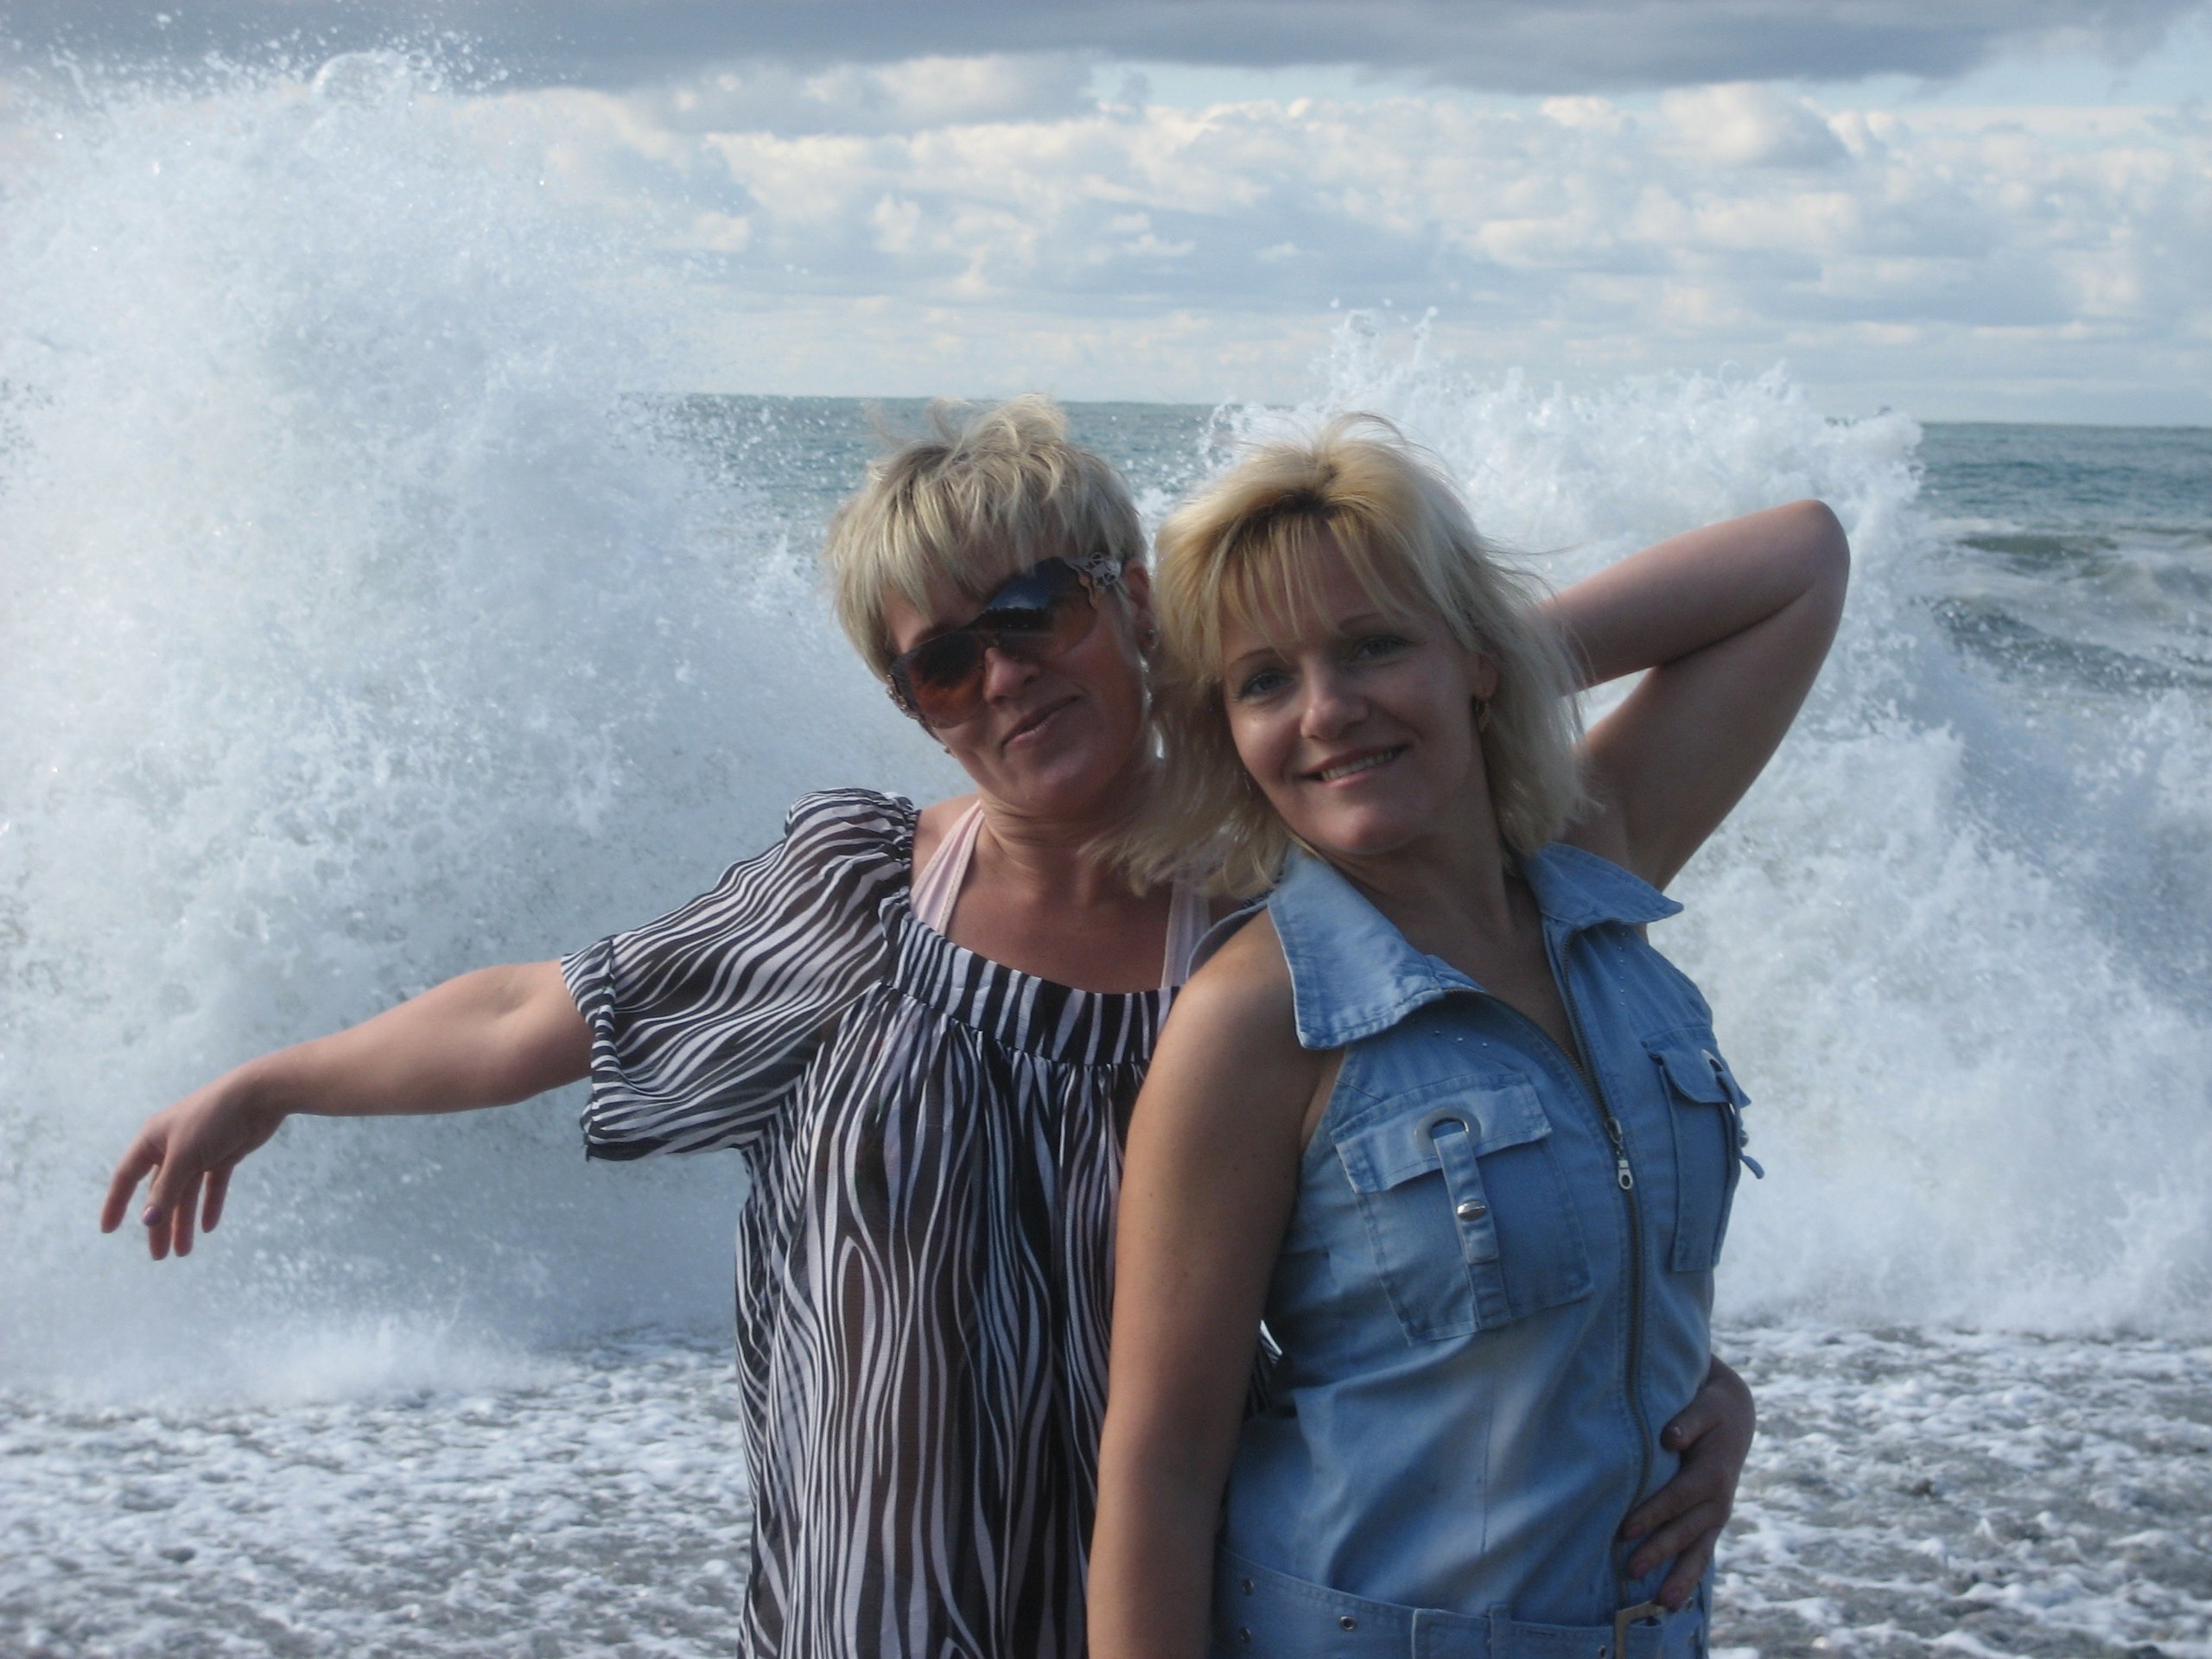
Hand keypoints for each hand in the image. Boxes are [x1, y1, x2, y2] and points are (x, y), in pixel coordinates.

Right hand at [100, 1071, 285, 1259]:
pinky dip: (210, 1204)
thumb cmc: (214, 1118)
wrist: (259, 1095)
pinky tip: (209, 1227)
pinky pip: (212, 1185)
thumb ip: (166, 1189)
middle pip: (160, 1192)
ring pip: (187, 1193)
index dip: (117, 1203)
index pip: (127, 1176)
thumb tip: (147, 1221)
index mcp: (153, 1140)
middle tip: (159, 1256)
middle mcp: (172, 1146)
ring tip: (184, 1252)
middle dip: (159, 1224)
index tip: (108, 1229)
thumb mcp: (185, 1156)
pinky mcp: (224, 1154)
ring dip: (185, 1221)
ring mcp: (199, 1151)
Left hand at [1621, 1357, 1755, 1607]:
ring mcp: (1717, 1514)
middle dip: (1660, 1551)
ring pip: (1699, 1550)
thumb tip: (1670, 1437)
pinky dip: (1690, 1575)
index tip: (1625, 1530)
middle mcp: (1718, 1500)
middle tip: (1632, 1570)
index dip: (1653, 1513)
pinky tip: (1674, 1599)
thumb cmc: (1711, 1409)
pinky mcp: (1711, 1520)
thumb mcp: (1703, 1406)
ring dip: (1681, 1576)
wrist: (1736, 1415)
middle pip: (1686, 1530)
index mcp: (1713, 1472)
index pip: (1678, 1497)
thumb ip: (1687, 1421)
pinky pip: (1702, 1551)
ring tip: (1662, 1604)